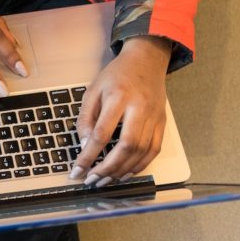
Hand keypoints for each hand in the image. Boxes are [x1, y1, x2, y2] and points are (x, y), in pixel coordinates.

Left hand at [71, 36, 171, 186]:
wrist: (147, 59)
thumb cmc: (116, 75)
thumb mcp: (93, 91)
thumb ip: (86, 119)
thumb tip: (84, 146)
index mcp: (119, 97)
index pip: (102, 134)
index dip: (89, 156)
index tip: (77, 171)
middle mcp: (140, 107)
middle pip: (126, 146)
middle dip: (107, 168)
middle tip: (92, 181)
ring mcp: (154, 116)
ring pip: (141, 151)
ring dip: (122, 171)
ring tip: (105, 181)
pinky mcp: (162, 122)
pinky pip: (154, 150)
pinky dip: (140, 165)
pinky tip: (125, 174)